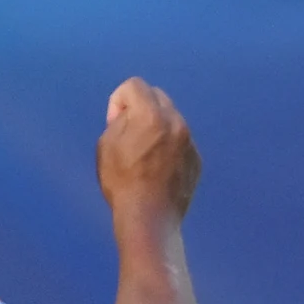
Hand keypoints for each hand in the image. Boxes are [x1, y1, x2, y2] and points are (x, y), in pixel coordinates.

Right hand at [93, 76, 199, 223]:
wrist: (150, 218)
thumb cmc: (122, 182)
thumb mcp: (106, 145)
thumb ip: (119, 121)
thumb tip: (130, 115)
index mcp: (152, 115)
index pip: (135, 85)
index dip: (118, 100)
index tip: (114, 122)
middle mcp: (177, 122)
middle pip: (157, 96)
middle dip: (140, 107)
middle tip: (129, 133)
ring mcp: (190, 141)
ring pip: (171, 119)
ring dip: (157, 126)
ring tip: (145, 153)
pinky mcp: (197, 159)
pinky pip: (181, 141)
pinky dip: (170, 145)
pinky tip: (159, 168)